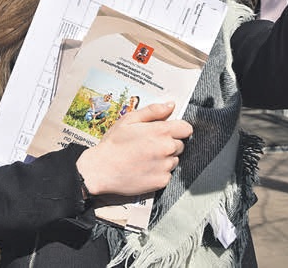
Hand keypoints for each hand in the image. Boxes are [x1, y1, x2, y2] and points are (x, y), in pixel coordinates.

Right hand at [75, 102, 192, 195]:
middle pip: (180, 145)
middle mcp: (166, 149)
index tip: (169, 131)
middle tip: (150, 145)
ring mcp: (165, 166)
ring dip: (165, 158)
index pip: (186, 129)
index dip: (178, 129)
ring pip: (174, 160)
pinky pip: (167, 175)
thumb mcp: (129, 119)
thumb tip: (170, 105)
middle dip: (169, 143)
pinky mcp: (161, 181)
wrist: (100, 170)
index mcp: (161, 131)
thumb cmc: (113, 144)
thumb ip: (153, 111)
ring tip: (145, 157)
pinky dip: (159, 172)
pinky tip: (144, 168)